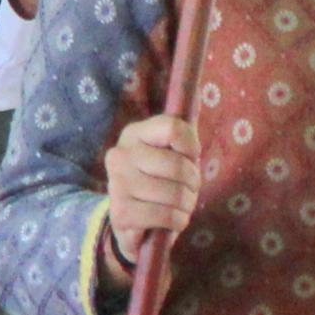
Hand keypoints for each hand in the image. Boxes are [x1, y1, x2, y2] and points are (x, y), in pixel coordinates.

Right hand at [100, 113, 201, 265]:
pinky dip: (178, 221)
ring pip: (174, 193)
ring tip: (180, 207)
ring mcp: (117, 184)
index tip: (189, 159)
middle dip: (193, 184)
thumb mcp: (169, 154)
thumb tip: (197, 93)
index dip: (191, 147)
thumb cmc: (157, 182)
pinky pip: (165, 215)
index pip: (172, 128)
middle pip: (178, 165)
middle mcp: (120, 155)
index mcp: (133, 134)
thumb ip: (181, 132)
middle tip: (187, 191)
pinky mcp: (120, 213)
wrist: (130, 220)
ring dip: (187, 205)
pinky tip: (172, 220)